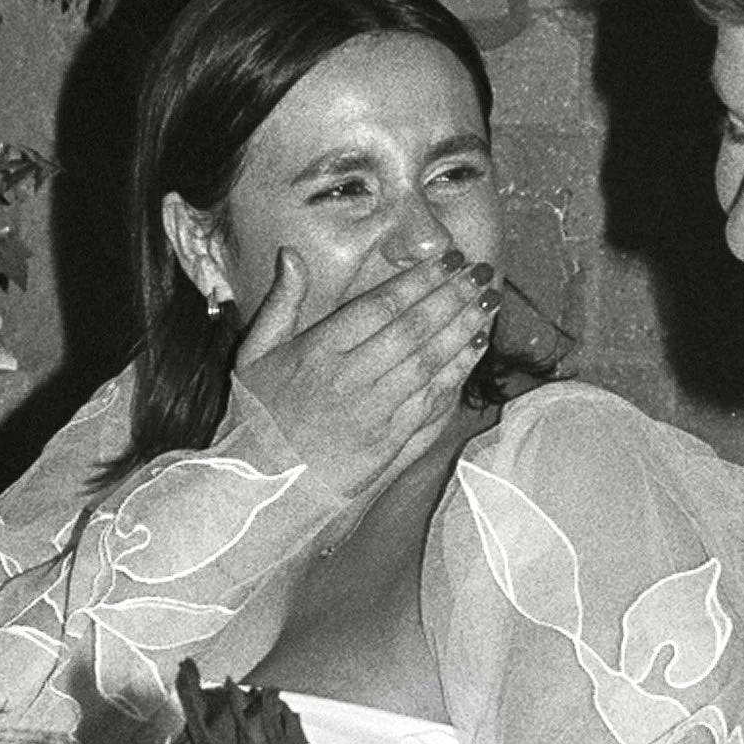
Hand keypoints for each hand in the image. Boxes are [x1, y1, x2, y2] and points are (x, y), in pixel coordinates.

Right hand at [233, 246, 497, 499]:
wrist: (260, 489)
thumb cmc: (256, 417)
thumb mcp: (254, 354)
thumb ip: (280, 303)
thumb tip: (292, 254)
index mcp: (318, 351)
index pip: (381, 306)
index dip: (419, 280)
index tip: (447, 259)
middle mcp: (350, 378)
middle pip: (413, 329)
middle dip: (452, 296)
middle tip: (481, 271)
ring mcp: (373, 412)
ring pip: (429, 361)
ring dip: (463, 328)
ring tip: (489, 300)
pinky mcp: (390, 441)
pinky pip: (433, 399)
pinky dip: (458, 371)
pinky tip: (477, 347)